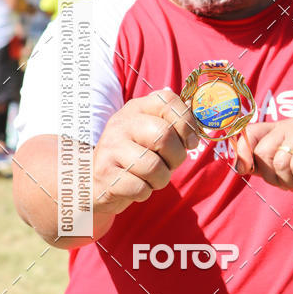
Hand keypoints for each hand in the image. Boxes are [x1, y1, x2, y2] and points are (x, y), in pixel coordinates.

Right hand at [93, 89, 198, 216]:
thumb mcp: (150, 135)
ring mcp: (110, 148)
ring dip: (161, 179)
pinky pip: (140, 188)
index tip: (190, 141)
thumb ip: (173, 125)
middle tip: (169, 164)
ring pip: (154, 167)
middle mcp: (121, 124)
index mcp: (136, 109)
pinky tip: (134, 187)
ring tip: (150, 178)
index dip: (186, 121)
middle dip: (176, 157)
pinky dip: (144, 193)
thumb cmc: (134, 158)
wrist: (96, 182)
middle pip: (164, 135)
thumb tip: (196, 118)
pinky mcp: (105, 175)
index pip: (167, 100)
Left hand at [233, 118, 292, 198]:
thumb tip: (238, 164)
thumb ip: (263, 165)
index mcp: (279, 130)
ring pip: (279, 163)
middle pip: (261, 154)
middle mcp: (289, 126)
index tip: (244, 169)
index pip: (249, 134)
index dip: (242, 153)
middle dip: (274, 176)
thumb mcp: (285, 172)